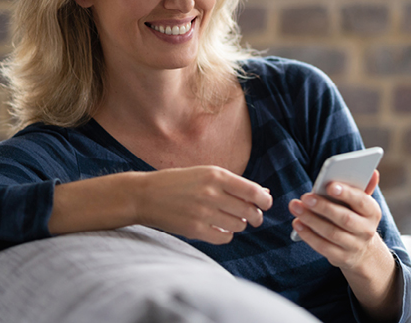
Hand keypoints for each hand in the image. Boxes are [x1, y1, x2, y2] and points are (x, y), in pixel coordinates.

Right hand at [134, 166, 272, 243]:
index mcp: (216, 175)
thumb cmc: (178, 182)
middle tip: (252, 217)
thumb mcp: (205, 173)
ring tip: (230, 220)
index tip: (266, 204)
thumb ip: (233, 183)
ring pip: (239, 225)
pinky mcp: (195, 229)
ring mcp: (203, 212)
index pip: (253, 191)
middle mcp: (211, 193)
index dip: (264, 200)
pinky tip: (219, 228)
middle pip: (249, 211)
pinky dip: (226, 235)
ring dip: (239, 225)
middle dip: (255, 216)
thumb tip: (264, 194)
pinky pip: (224, 237)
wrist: (145, 195)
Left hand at [289, 170, 401, 320]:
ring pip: (331, 233)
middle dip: (323, 207)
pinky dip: (308, 235)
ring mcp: (354, 246)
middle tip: (305, 196)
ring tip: (295, 207)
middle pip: (344, 218)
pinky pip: (323, 247)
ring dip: (311, 219)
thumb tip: (373, 172)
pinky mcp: (341, 258)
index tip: (330, 185)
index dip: (346, 193)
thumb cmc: (356, 217)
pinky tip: (297, 223)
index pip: (361, 201)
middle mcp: (366, 230)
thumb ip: (363, 187)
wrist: (363, 251)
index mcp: (373, 212)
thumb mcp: (362, 203)